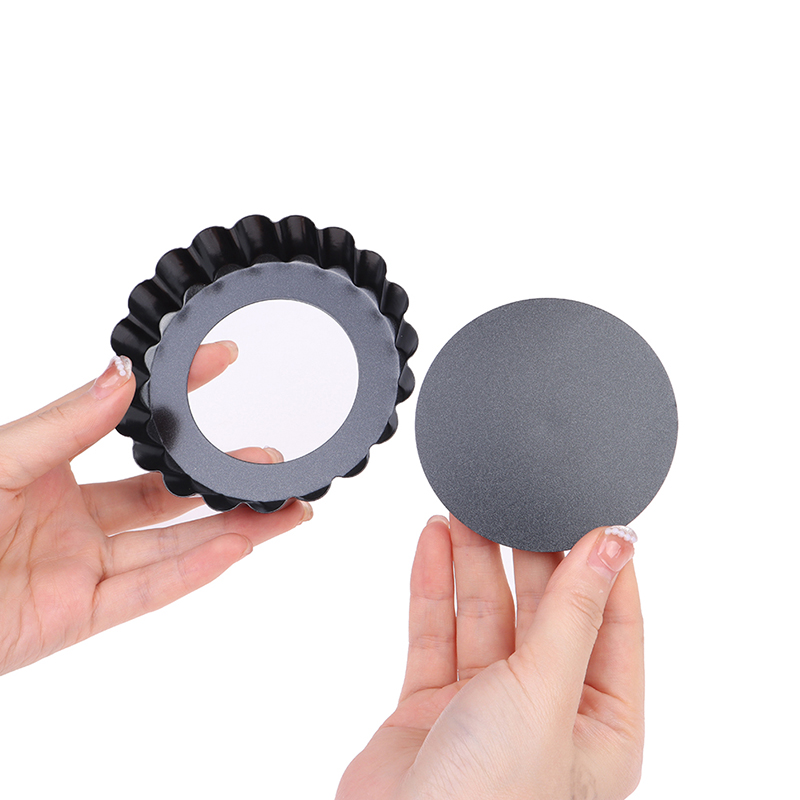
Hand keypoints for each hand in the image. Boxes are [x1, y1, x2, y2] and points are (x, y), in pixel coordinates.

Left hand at [0, 343, 311, 675]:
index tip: (223, 360)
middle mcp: (75, 519)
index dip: (180, 398)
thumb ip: (64, 423)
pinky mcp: (78, 617)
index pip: (134, 428)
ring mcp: (82, 569)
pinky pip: (147, 591)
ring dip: (233, 528)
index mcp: (49, 470)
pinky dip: (194, 569)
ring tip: (286, 510)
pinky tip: (236, 545)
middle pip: (169, 498)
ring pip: (173, 546)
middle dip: (225, 479)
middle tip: (273, 462)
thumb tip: (123, 377)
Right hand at [337, 516, 643, 799]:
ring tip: (463, 508)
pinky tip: (432, 541)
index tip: (587, 510)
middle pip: (542, 611)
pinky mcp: (432, 704)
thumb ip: (573, 612)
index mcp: (600, 725)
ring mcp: (485, 707)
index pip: (613, 624)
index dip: (602, 566)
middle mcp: (546, 714)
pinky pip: (437, 631)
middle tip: (513, 498)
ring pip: (485, 615)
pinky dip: (434, 585)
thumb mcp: (545, 693)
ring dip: (474, 561)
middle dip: (525, 554)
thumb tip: (614, 544)